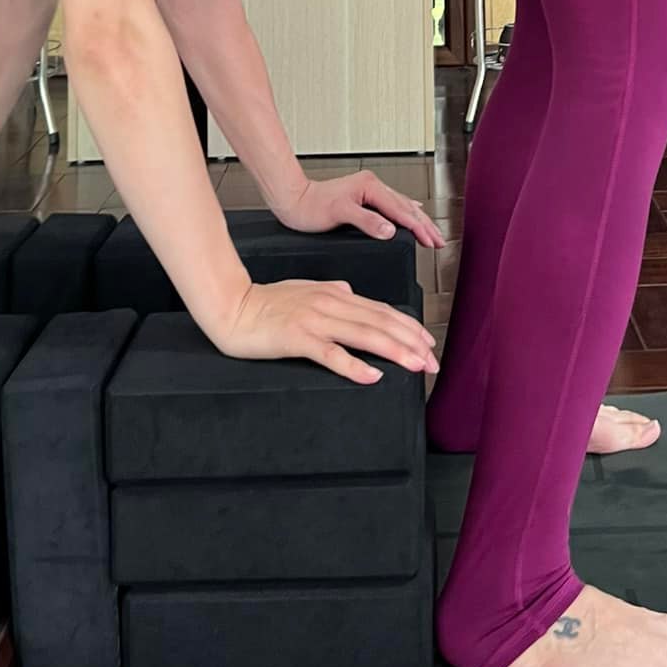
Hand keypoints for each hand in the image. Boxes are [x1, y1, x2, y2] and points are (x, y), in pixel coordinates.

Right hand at [216, 277, 438, 386]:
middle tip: (434, 361)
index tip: (428, 342)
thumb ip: (330, 291)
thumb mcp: (304, 289)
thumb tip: (350, 292)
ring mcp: (315, 320)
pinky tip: (373, 376)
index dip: (408, 326)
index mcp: (335, 294)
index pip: (381, 310)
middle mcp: (330, 304)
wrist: (232, 307)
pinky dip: (354, 366)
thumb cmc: (266, 301)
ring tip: (417, 365)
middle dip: (411, 342)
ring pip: (364, 335)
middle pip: (380, 322)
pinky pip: (331, 354)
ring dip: (395, 351)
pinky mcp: (298, 338)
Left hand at [276, 172, 445, 249]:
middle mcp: (372, 186)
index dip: (419, 228)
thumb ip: (367, 221)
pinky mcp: (364, 198)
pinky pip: (392, 205)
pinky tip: (410, 215)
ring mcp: (369, 191)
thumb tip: (389, 230)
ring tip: (432, 233)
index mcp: (370, 187)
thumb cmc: (311, 208)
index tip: (431, 241)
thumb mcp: (340, 214)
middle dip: (425, 225)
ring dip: (418, 220)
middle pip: (406, 207)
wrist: (294, 200)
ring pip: (401, 206)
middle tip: (439, 241)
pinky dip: (405, 213)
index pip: (401, 211)